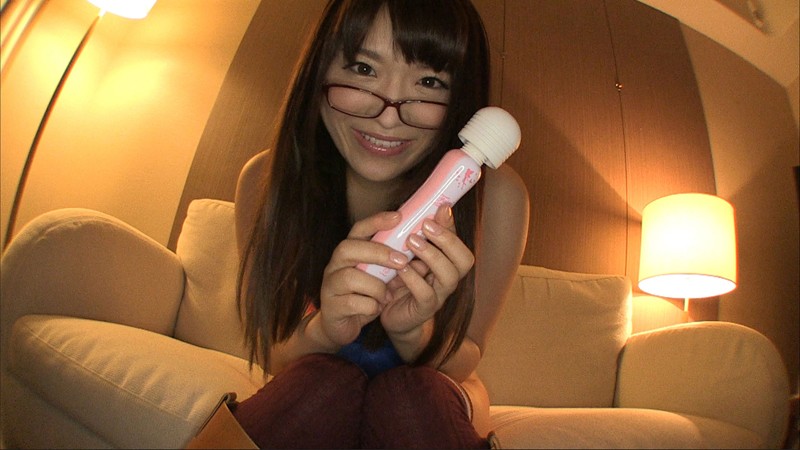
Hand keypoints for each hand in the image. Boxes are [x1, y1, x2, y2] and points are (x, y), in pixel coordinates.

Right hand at [318, 211, 408, 346]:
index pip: (359, 229)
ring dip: (376, 287)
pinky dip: (370, 307)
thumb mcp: (380, 275)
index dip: (377, 221)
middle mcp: (335, 264)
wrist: (340, 326)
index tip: (398, 217)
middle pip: (349, 248)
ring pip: (351, 277)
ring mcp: (330, 285)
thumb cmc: (364, 295)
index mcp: (349, 252)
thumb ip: (395, 261)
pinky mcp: (331, 307)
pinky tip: (376, 309)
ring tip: (387, 295)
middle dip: (378, 253)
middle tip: (402, 261)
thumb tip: (424, 249)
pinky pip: (352, 303)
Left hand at [380, 204, 474, 345]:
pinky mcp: (424, 309)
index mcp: (446, 262)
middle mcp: (448, 277)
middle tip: (425, 226)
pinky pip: (426, 294)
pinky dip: (414, 279)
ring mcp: (439, 295)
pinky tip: (401, 268)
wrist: (387, 312)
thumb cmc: (397, 277)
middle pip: (464, 260)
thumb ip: (414, 232)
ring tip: (411, 242)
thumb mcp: (404, 252)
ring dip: (432, 255)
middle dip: (448, 240)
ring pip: (449, 276)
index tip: (441, 208)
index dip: (451, 226)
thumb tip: (421, 208)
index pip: (458, 242)